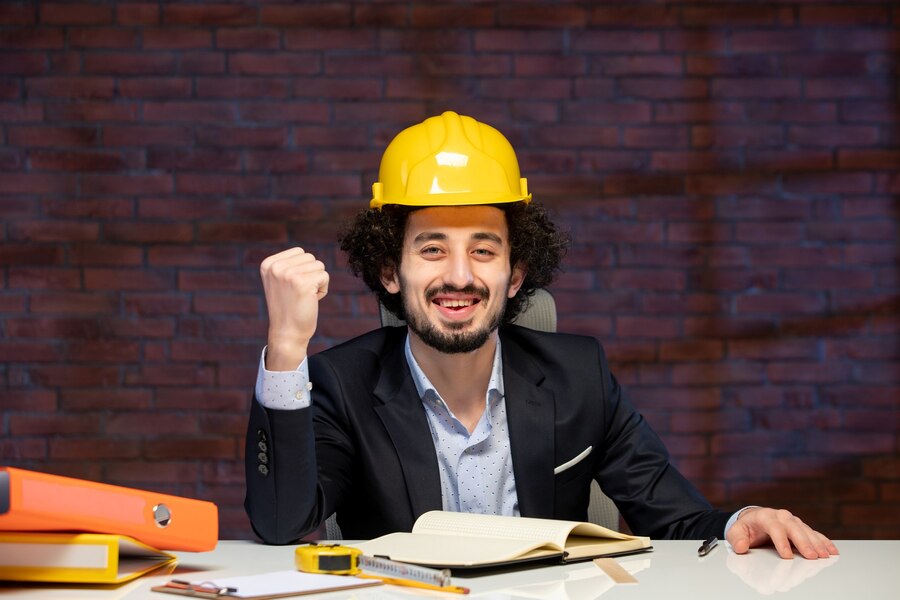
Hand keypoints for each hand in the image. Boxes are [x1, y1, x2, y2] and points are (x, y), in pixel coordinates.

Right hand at [260, 248, 328, 370]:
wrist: (287, 333)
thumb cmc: (288, 308)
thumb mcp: (279, 282)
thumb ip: (287, 265)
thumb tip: (305, 254)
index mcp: (268, 264)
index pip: (299, 252)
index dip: (302, 270)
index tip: (291, 288)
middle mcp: (276, 267)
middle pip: (310, 257)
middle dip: (311, 275)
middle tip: (299, 294)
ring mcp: (288, 274)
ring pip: (319, 266)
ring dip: (317, 282)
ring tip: (304, 297)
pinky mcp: (302, 282)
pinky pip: (325, 276)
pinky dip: (323, 290)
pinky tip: (310, 301)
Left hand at [726, 507, 838, 559]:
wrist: (754, 519)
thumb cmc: (746, 527)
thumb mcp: (736, 531)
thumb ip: (736, 539)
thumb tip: (740, 547)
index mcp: (765, 516)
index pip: (774, 527)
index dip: (781, 541)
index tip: (787, 555)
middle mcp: (781, 516)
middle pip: (794, 528)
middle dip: (803, 542)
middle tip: (812, 556)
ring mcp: (792, 521)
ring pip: (806, 530)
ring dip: (817, 543)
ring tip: (825, 555)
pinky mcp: (800, 527)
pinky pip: (814, 533)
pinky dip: (823, 541)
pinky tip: (832, 550)